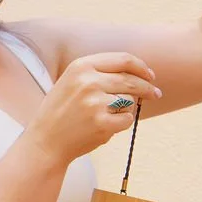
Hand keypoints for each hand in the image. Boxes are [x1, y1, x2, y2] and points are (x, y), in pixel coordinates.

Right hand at [26, 53, 161, 166]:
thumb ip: (98, 73)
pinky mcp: (101, 123)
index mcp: (81, 66)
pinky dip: (121, 123)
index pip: (123, 59)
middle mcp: (88, 81)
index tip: (150, 76)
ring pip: (130, 100)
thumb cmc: (61, 111)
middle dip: (147, 88)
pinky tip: (104, 127)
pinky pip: (127, 119)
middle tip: (155, 94)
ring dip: (126, 108)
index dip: (141, 67)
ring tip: (106, 116)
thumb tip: (138, 73)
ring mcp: (95, 102)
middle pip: (132, 80)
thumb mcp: (71, 81)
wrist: (45, 141)